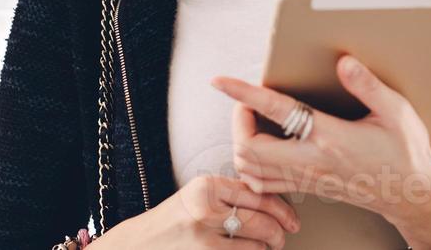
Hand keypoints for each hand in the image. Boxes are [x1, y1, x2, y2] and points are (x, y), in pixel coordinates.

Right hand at [90, 173, 298, 249]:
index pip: (257, 194)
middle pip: (259, 221)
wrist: (138, 244)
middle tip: (285, 236)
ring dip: (266, 248)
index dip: (282, 208)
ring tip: (268, 246)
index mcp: (207, 186)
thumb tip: (274, 202)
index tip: (292, 218)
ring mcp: (201, 238)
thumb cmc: (174, 219)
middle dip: (279, 232)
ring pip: (252, 244)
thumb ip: (231, 193)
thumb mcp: (199, 195)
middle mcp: (204, 209)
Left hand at [211, 54, 430, 239]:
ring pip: (251, 169)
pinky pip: (264, 183)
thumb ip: (367, 85)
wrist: (410, 195)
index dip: (244, 93)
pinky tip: (262, 149)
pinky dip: (252, 165)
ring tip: (251, 120)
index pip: (276, 110)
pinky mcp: (308, 187)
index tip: (222, 81)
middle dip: (238, 120)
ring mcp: (308, 178)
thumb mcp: (395, 111)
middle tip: (246, 101)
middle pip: (249, 148)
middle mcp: (312, 161)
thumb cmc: (405, 153)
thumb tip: (344, 63)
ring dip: (242, 142)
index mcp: (331, 138)